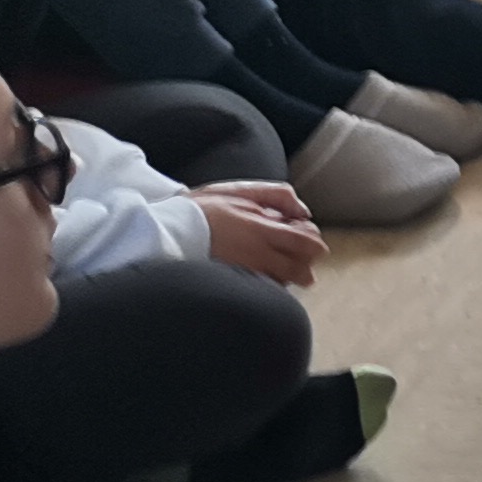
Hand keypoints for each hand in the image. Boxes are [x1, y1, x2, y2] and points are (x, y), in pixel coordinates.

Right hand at [197, 182, 326, 282]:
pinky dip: (269, 281)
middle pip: (299, 270)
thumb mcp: (242, 192)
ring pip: (282, 282)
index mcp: (261, 231)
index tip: (312, 241)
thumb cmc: (202, 210)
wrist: (167, 232)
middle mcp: (257, 257)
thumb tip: (303, 211)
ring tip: (280, 262)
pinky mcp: (233, 285)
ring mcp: (245, 274)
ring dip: (288, 274)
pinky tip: (260, 270)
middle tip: (299, 256)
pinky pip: (262, 289)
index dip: (315, 244)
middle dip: (305, 263)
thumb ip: (279, 197)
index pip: (305, 245)